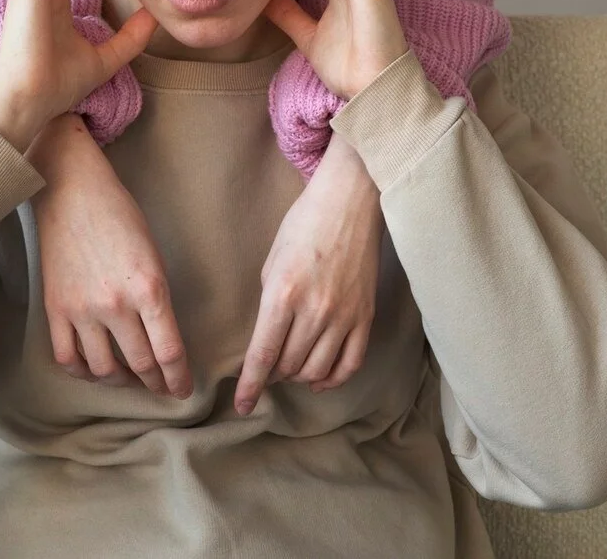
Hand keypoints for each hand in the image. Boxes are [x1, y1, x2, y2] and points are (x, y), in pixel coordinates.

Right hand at [31, 117, 192, 397]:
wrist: (72, 190)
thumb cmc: (119, 214)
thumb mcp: (152, 252)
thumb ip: (157, 296)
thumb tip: (161, 335)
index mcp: (149, 287)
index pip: (169, 352)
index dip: (179, 379)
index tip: (183, 390)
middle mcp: (116, 305)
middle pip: (141, 365)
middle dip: (156, 382)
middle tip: (162, 387)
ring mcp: (82, 310)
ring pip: (104, 370)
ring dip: (122, 381)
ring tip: (130, 378)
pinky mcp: (56, 309)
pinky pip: (69, 358)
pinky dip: (83, 372)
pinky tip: (94, 368)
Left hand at [234, 132, 381, 414]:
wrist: (351, 201)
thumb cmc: (304, 224)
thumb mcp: (272, 261)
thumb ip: (269, 304)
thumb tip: (267, 341)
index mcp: (283, 294)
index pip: (263, 355)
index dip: (250, 385)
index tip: (241, 405)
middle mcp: (315, 311)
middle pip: (288, 366)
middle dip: (273, 374)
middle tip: (267, 366)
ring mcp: (344, 316)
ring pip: (316, 371)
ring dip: (298, 376)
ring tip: (290, 366)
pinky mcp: (365, 317)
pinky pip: (349, 364)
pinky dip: (331, 379)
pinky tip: (319, 377)